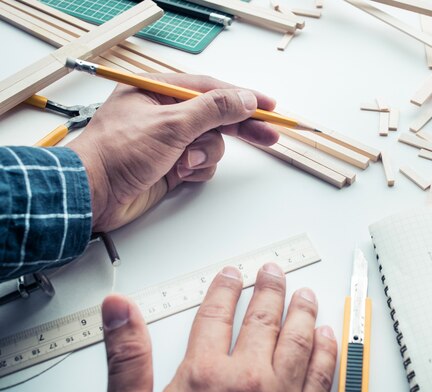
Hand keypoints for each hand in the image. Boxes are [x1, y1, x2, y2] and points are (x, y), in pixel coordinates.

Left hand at [68, 74, 278, 231]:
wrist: (94, 194)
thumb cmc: (118, 152)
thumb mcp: (171, 124)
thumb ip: (212, 110)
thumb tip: (243, 99)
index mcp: (159, 90)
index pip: (211, 88)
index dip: (242, 97)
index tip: (268, 106)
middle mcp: (166, 113)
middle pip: (216, 116)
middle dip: (240, 127)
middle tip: (269, 135)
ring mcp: (170, 141)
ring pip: (211, 143)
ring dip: (205, 155)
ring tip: (185, 163)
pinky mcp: (171, 164)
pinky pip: (202, 164)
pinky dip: (197, 170)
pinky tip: (180, 174)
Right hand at [101, 262, 337, 391]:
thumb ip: (127, 358)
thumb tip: (118, 308)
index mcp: (207, 375)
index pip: (218, 313)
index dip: (225, 288)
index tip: (231, 275)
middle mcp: (250, 381)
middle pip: (265, 318)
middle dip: (269, 289)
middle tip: (273, 272)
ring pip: (299, 338)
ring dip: (302, 311)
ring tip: (303, 293)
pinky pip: (323, 376)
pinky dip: (326, 351)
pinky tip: (325, 337)